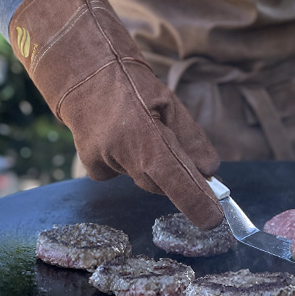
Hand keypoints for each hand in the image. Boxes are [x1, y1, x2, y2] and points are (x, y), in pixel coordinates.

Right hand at [9, 0, 222, 228]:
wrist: (82, 75)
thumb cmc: (130, 85)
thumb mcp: (169, 103)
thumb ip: (190, 139)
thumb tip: (209, 171)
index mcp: (144, 133)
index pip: (174, 176)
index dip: (195, 200)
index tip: (212, 219)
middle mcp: (120, 152)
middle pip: (160, 183)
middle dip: (173, 173)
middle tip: (170, 142)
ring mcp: (102, 162)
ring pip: (142, 178)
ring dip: (148, 163)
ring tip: (136, 130)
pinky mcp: (93, 168)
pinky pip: (123, 176)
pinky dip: (126, 163)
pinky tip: (117, 139)